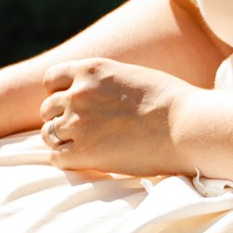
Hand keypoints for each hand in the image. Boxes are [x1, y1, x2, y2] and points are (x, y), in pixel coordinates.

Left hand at [39, 58, 194, 178]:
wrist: (185, 125)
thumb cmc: (170, 101)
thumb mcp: (131, 75)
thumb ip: (107, 82)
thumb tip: (101, 95)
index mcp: (90, 70)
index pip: (51, 79)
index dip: (58, 92)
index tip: (72, 103)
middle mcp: (78, 94)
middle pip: (47, 108)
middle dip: (60, 118)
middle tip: (81, 129)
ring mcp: (78, 123)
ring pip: (49, 134)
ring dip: (61, 140)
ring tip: (83, 145)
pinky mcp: (83, 152)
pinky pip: (56, 158)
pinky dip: (65, 160)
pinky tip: (83, 161)